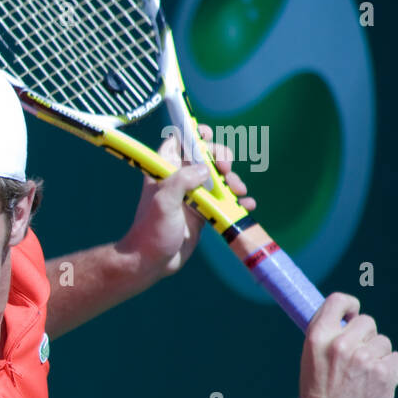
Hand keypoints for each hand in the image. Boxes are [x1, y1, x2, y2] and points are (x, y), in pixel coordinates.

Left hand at [118, 124, 256, 276]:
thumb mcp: (164, 202)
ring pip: (217, 179)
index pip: (176, 142)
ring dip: (232, 181)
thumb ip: (182, 181)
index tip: (207, 135)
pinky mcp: (202, 213)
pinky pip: (223, 201)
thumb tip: (204, 170)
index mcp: (164, 172)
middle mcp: (178, 180)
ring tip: (238, 191)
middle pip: (203, 157)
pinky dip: (236, 201)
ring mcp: (192, 196)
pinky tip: (246, 205)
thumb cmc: (152, 231)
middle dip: (219, 158)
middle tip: (226, 169)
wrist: (152, 262)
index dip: (191, 135)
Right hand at [299, 293, 397, 397]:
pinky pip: (397, 359)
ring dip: (379, 355)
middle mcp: (340, 344)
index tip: (352, 317)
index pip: (338, 301)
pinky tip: (378, 382)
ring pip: (384, 342)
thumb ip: (329, 337)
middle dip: (366, 337)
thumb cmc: (319, 391)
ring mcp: (364, 358)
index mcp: (317, 337)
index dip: (350, 306)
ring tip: (365, 374)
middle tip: (357, 357)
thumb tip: (347, 320)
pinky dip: (391, 370)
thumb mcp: (311, 357)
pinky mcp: (384, 372)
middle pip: (367, 322)